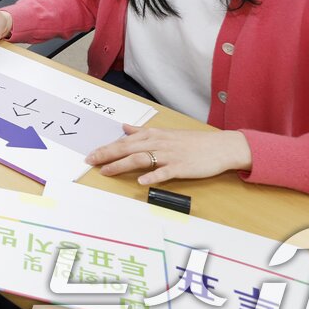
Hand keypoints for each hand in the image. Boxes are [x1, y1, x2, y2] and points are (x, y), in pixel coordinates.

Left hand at [86, 124, 252, 185]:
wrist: (219, 147)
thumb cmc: (191, 142)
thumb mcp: (165, 133)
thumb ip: (142, 131)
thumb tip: (124, 127)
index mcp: (153, 135)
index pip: (124, 141)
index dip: (106, 148)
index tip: (90, 154)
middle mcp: (158, 143)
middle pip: (127, 148)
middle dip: (106, 155)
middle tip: (89, 161)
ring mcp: (169, 155)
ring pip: (141, 159)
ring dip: (121, 165)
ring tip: (106, 171)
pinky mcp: (181, 167)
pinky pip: (164, 172)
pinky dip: (152, 176)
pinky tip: (141, 181)